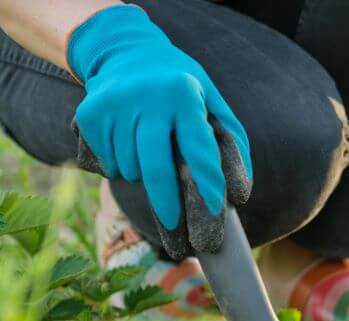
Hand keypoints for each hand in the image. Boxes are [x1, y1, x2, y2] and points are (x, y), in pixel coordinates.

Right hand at [68, 5, 251, 258]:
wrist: (125, 49)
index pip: (199, 147)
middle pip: (156, 167)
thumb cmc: (181, 86)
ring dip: (143, 178)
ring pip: (130, 168)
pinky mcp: (91, 113)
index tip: (217, 208)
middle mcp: (149, 99)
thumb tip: (241, 194)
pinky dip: (120, 167)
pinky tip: (127, 145)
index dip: (208, 181)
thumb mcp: (212, 100)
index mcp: (185, 95)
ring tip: (150, 156)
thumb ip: (231, 142)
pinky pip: (109, 162)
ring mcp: (116, 105)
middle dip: (167, 204)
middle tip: (176, 228)